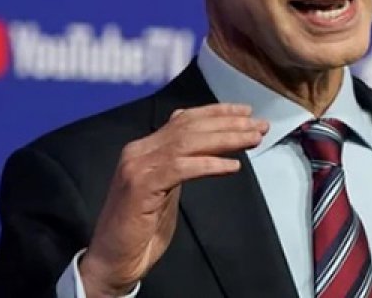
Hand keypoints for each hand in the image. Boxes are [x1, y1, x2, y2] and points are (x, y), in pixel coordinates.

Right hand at [78, 103, 268, 296]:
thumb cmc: (140, 231)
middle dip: (228, 123)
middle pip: (189, 127)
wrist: (112, 260)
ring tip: (252, 138)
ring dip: (225, 138)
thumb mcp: (165, 190)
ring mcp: (138, 166)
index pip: (183, 120)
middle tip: (259, 124)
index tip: (245, 111)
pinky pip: (182, 168)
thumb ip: (180, 167)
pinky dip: (209, 164)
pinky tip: (232, 166)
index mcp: (144, 149)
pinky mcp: (141, 186)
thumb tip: (207, 150)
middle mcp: (139, 151)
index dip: (216, 112)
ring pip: (188, 142)